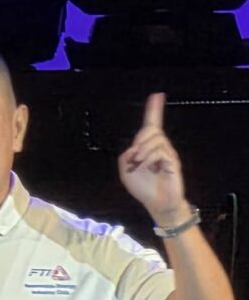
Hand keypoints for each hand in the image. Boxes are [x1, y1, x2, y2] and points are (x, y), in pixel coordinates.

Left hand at [118, 93, 189, 224]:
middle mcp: (160, 147)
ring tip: (139, 164)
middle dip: (140, 139)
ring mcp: (168, 154)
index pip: (152, 125)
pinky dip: (149, 159)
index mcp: (148, 148)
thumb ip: (125, 157)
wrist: (157, 204)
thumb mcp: (126, 172)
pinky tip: (147, 168)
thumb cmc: (143, 188)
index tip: (156, 95)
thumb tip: (133, 148)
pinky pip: (160, 151)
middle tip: (134, 157)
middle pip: (151, 130)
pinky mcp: (173, 161)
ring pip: (155, 140)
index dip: (153, 110)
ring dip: (143, 151)